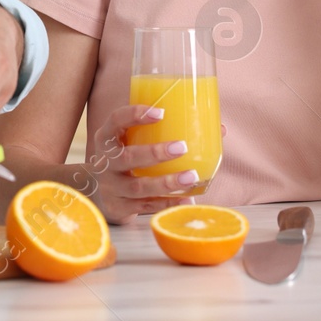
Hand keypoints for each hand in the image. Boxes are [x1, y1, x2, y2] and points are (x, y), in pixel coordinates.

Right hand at [83, 104, 201, 223]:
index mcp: (107, 137)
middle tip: (182, 147)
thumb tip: (220, 129)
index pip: (116, 120)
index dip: (134, 115)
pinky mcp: (119, 207)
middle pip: (126, 157)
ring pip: (138, 187)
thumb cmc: (127, 157)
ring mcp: (111, 187)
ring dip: (166, 183)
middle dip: (154, 153)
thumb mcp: (134, 140)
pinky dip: (167, 203)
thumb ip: (166, 131)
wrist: (101, 192)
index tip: (161, 112)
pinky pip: (145, 207)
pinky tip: (186, 199)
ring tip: (191, 176)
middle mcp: (106, 162)